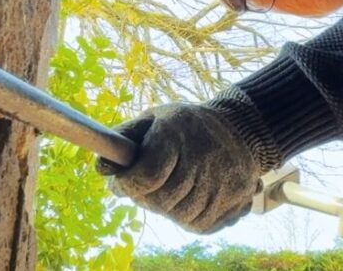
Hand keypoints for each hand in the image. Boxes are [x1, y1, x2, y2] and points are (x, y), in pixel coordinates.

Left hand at [95, 103, 261, 233]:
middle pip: (161, 200)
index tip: (120, 183)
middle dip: (144, 197)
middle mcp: (204, 158)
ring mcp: (223, 182)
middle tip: (144, 185)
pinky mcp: (236, 201)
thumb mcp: (154, 118)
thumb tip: (101, 168)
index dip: (128, 184)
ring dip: (165, 208)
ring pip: (179, 216)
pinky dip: (185, 217)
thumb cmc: (184, 126)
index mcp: (178, 133)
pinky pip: (198, 225)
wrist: (241, 129)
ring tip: (168, 188)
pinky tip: (186, 197)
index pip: (148, 173)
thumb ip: (124, 138)